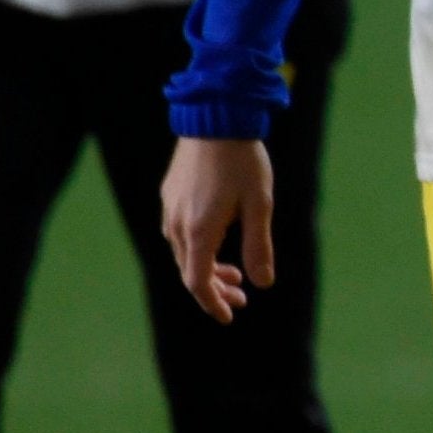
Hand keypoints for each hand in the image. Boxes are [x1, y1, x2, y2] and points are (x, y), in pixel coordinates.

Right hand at [161, 137, 275, 323]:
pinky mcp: (170, 194)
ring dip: (208, 268)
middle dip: (215, 289)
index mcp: (198, 231)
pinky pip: (180, 232)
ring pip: (184, 252)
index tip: (230, 316)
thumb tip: (263, 283)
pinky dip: (199, 247)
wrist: (216, 115)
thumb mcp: (259, 204)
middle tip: (241, 297)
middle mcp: (177, 224)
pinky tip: (218, 241)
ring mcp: (170, 208)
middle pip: (190, 271)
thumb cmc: (243, 159)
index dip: (213, 304)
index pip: (198, 283)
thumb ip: (259, 246)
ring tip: (235, 274)